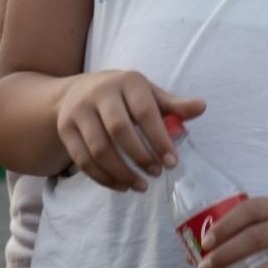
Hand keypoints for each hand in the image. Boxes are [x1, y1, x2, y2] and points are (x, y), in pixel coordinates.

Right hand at [54, 71, 204, 190]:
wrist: (78, 92)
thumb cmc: (125, 97)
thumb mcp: (149, 94)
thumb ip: (174, 105)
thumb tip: (201, 107)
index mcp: (127, 81)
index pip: (144, 112)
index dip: (159, 139)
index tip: (172, 163)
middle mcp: (99, 92)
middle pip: (119, 130)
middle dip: (140, 157)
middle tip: (156, 173)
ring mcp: (78, 110)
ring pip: (99, 149)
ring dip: (121, 172)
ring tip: (141, 185)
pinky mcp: (65, 129)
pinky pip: (83, 160)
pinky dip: (103, 178)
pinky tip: (121, 185)